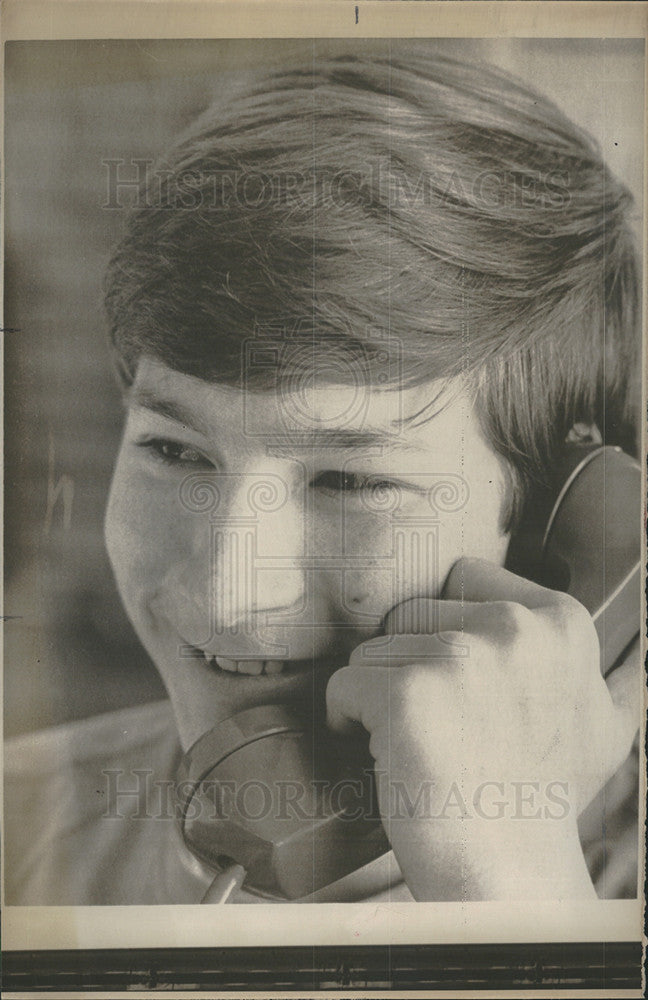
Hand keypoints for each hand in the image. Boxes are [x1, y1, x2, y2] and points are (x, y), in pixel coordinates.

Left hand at [326, 558, 638, 899]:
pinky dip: (348, 718)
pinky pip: (344, 684)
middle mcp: (513, 627)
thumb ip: (598, 675)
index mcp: (559, 621)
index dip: (452, 631)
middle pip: (413, 612)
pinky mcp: (407, 693)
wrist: (511, 873)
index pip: (463, 579)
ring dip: (381, 694)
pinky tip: (384, 752)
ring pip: (375, 649)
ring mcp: (461, 657)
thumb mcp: (601, 724)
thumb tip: (614, 649)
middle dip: (414, 663)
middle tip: (446, 724)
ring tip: (421, 742)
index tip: (466, 685)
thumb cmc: (545, 801)